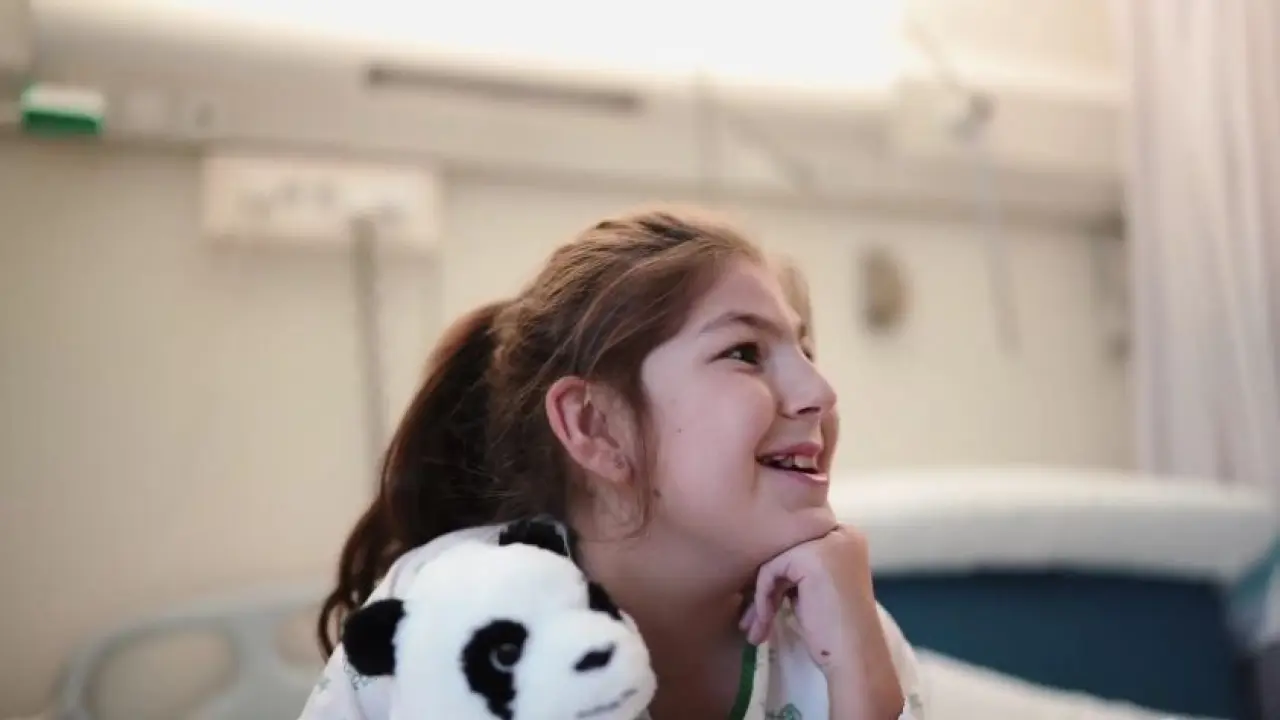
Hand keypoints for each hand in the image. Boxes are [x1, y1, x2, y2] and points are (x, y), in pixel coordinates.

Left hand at [739, 526, 876, 670]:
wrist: (855, 656)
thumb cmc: (836, 632)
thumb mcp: (815, 589)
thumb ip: (797, 570)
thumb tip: (759, 565)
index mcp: (845, 538)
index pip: (797, 546)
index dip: (778, 576)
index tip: (763, 606)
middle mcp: (840, 533)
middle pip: (785, 552)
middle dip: (764, 589)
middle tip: (751, 621)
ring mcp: (827, 542)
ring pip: (775, 561)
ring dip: (759, 598)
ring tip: (753, 629)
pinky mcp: (811, 557)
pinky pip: (771, 570)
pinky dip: (762, 597)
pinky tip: (765, 620)